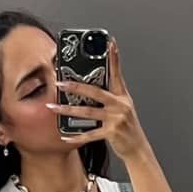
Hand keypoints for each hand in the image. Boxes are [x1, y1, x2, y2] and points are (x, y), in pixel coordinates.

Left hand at [47, 37, 148, 161]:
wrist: (137, 148)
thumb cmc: (128, 128)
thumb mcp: (124, 108)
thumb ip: (111, 97)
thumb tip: (93, 89)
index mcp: (122, 97)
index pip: (117, 73)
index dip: (114, 58)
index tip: (110, 44)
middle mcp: (120, 105)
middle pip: (95, 92)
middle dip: (76, 87)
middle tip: (60, 83)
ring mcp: (116, 119)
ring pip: (88, 112)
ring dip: (68, 110)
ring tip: (54, 108)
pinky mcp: (112, 133)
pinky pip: (90, 134)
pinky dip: (77, 137)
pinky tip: (66, 137)